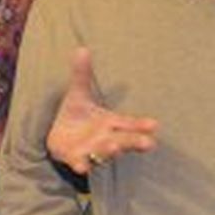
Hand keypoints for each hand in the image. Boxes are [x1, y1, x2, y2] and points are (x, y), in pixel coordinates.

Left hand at [47, 47, 158, 174]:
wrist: (59, 139)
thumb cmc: (77, 117)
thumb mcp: (78, 95)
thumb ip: (81, 75)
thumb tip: (81, 48)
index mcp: (111, 123)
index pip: (130, 123)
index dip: (142, 125)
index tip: (155, 125)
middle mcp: (107, 138)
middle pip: (125, 140)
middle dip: (136, 141)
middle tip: (149, 143)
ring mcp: (93, 150)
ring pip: (105, 152)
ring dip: (111, 150)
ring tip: (115, 146)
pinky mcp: (76, 159)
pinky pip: (81, 163)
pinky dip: (82, 165)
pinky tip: (82, 166)